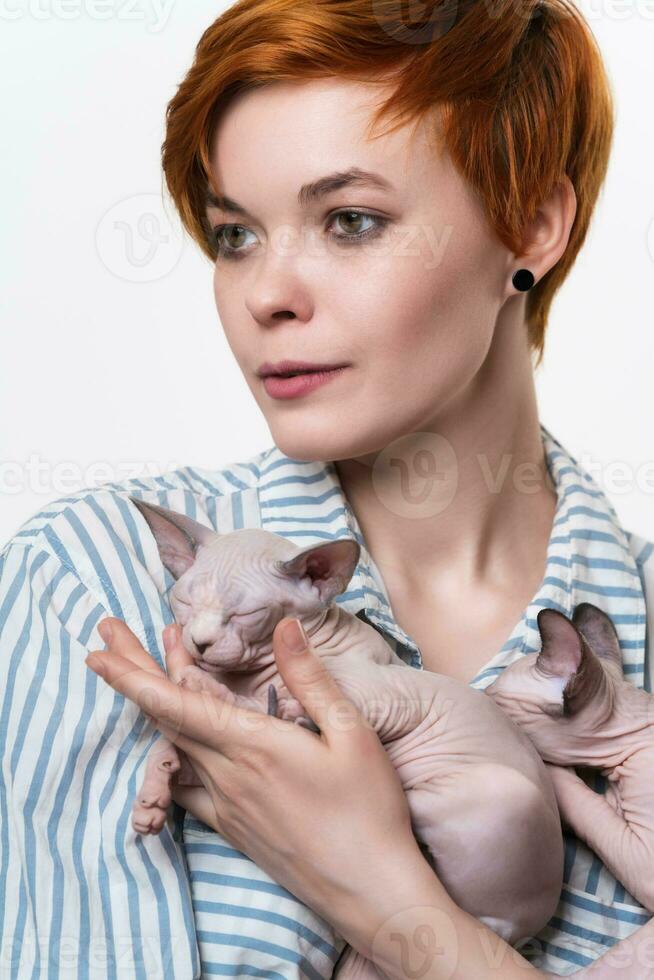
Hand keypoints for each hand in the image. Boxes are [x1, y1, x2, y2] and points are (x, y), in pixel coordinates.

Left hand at [85, 615, 422, 940]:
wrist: (369, 890)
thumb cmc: (368, 809)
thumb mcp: (351, 733)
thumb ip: (310, 678)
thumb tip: (286, 626)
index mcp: (254, 746)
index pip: (178, 705)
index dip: (134, 677)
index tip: (98, 654)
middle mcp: (228, 776)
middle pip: (164, 719)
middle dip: (132, 677)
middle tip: (101, 646)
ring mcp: (226, 806)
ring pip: (174, 748)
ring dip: (153, 709)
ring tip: (139, 677)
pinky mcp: (232, 828)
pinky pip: (187, 785)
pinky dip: (173, 753)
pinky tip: (173, 743)